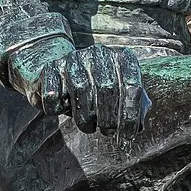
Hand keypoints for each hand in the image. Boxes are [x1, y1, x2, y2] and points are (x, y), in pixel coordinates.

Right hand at [4, 35, 150, 133]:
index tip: (127, 138)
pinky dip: (58, 108)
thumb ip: (137, 107)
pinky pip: (54, 94)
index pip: (132, 86)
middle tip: (107, 131)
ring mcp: (74, 58)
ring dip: (85, 118)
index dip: (130, 116)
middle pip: (107, 88)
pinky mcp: (51, 67)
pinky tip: (64, 109)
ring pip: (80, 90)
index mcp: (122, 58)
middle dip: (108, 118)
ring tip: (88, 126)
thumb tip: (139, 126)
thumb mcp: (122, 94)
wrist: (62, 71)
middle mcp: (99, 53)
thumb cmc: (98, 89)